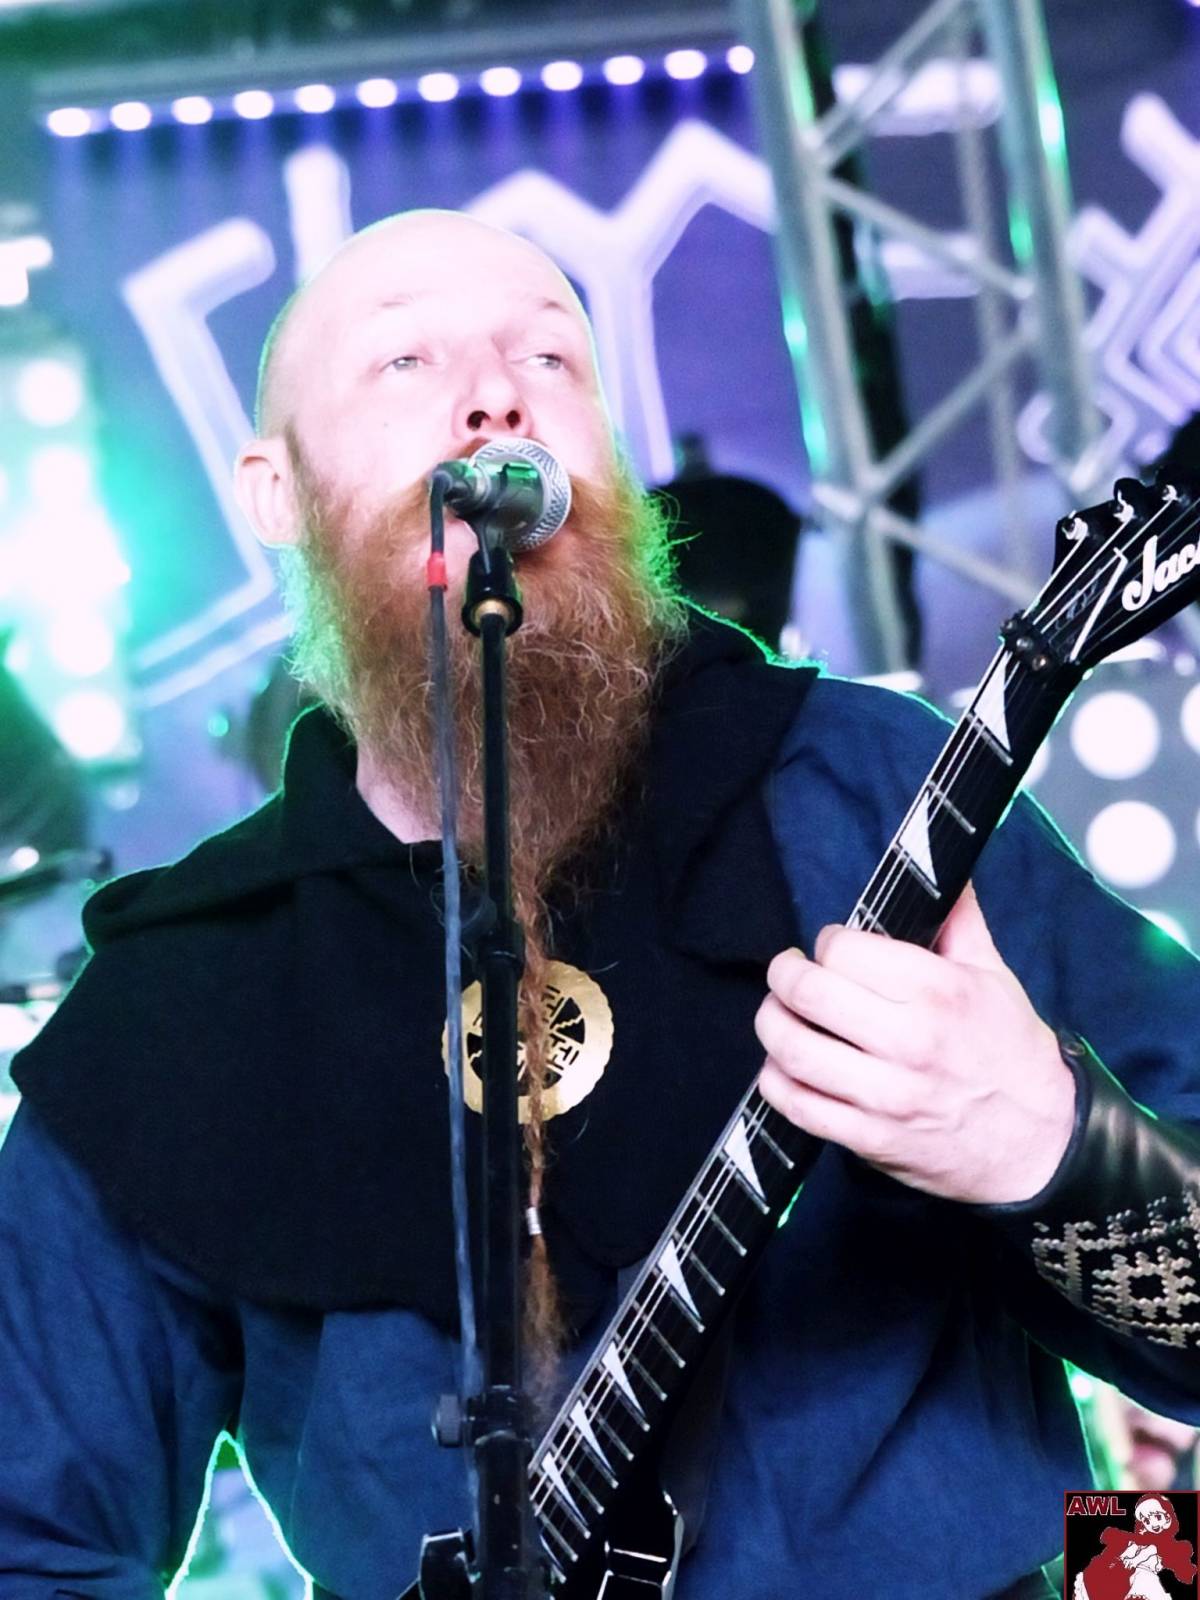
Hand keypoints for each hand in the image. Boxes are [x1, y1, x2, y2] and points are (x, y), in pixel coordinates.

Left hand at [755, 883, 1076, 1204]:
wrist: (1041, 1145)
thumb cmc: (1013, 1052)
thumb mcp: (994, 976)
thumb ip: (959, 920)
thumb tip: (944, 866)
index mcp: (937, 992)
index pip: (845, 951)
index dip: (829, 943)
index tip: (834, 948)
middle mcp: (907, 1042)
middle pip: (809, 993)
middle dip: (785, 974)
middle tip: (789, 972)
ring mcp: (885, 1095)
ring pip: (793, 1049)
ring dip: (772, 1023)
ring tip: (779, 1013)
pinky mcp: (869, 1140)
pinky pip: (798, 1106)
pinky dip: (775, 1081)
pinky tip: (782, 1065)